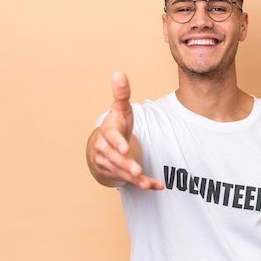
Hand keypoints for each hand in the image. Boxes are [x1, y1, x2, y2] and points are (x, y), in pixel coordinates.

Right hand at [86, 72, 163, 189]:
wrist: (104, 145)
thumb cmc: (116, 124)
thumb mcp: (120, 109)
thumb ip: (122, 94)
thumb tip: (119, 73)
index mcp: (108, 131)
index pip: (111, 137)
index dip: (117, 143)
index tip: (125, 148)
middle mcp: (105, 149)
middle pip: (116, 159)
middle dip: (126, 165)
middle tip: (137, 171)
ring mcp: (109, 163)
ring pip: (122, 173)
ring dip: (136, 179)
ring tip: (148, 183)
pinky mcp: (116, 174)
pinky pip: (130, 181)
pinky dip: (145, 184)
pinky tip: (157, 187)